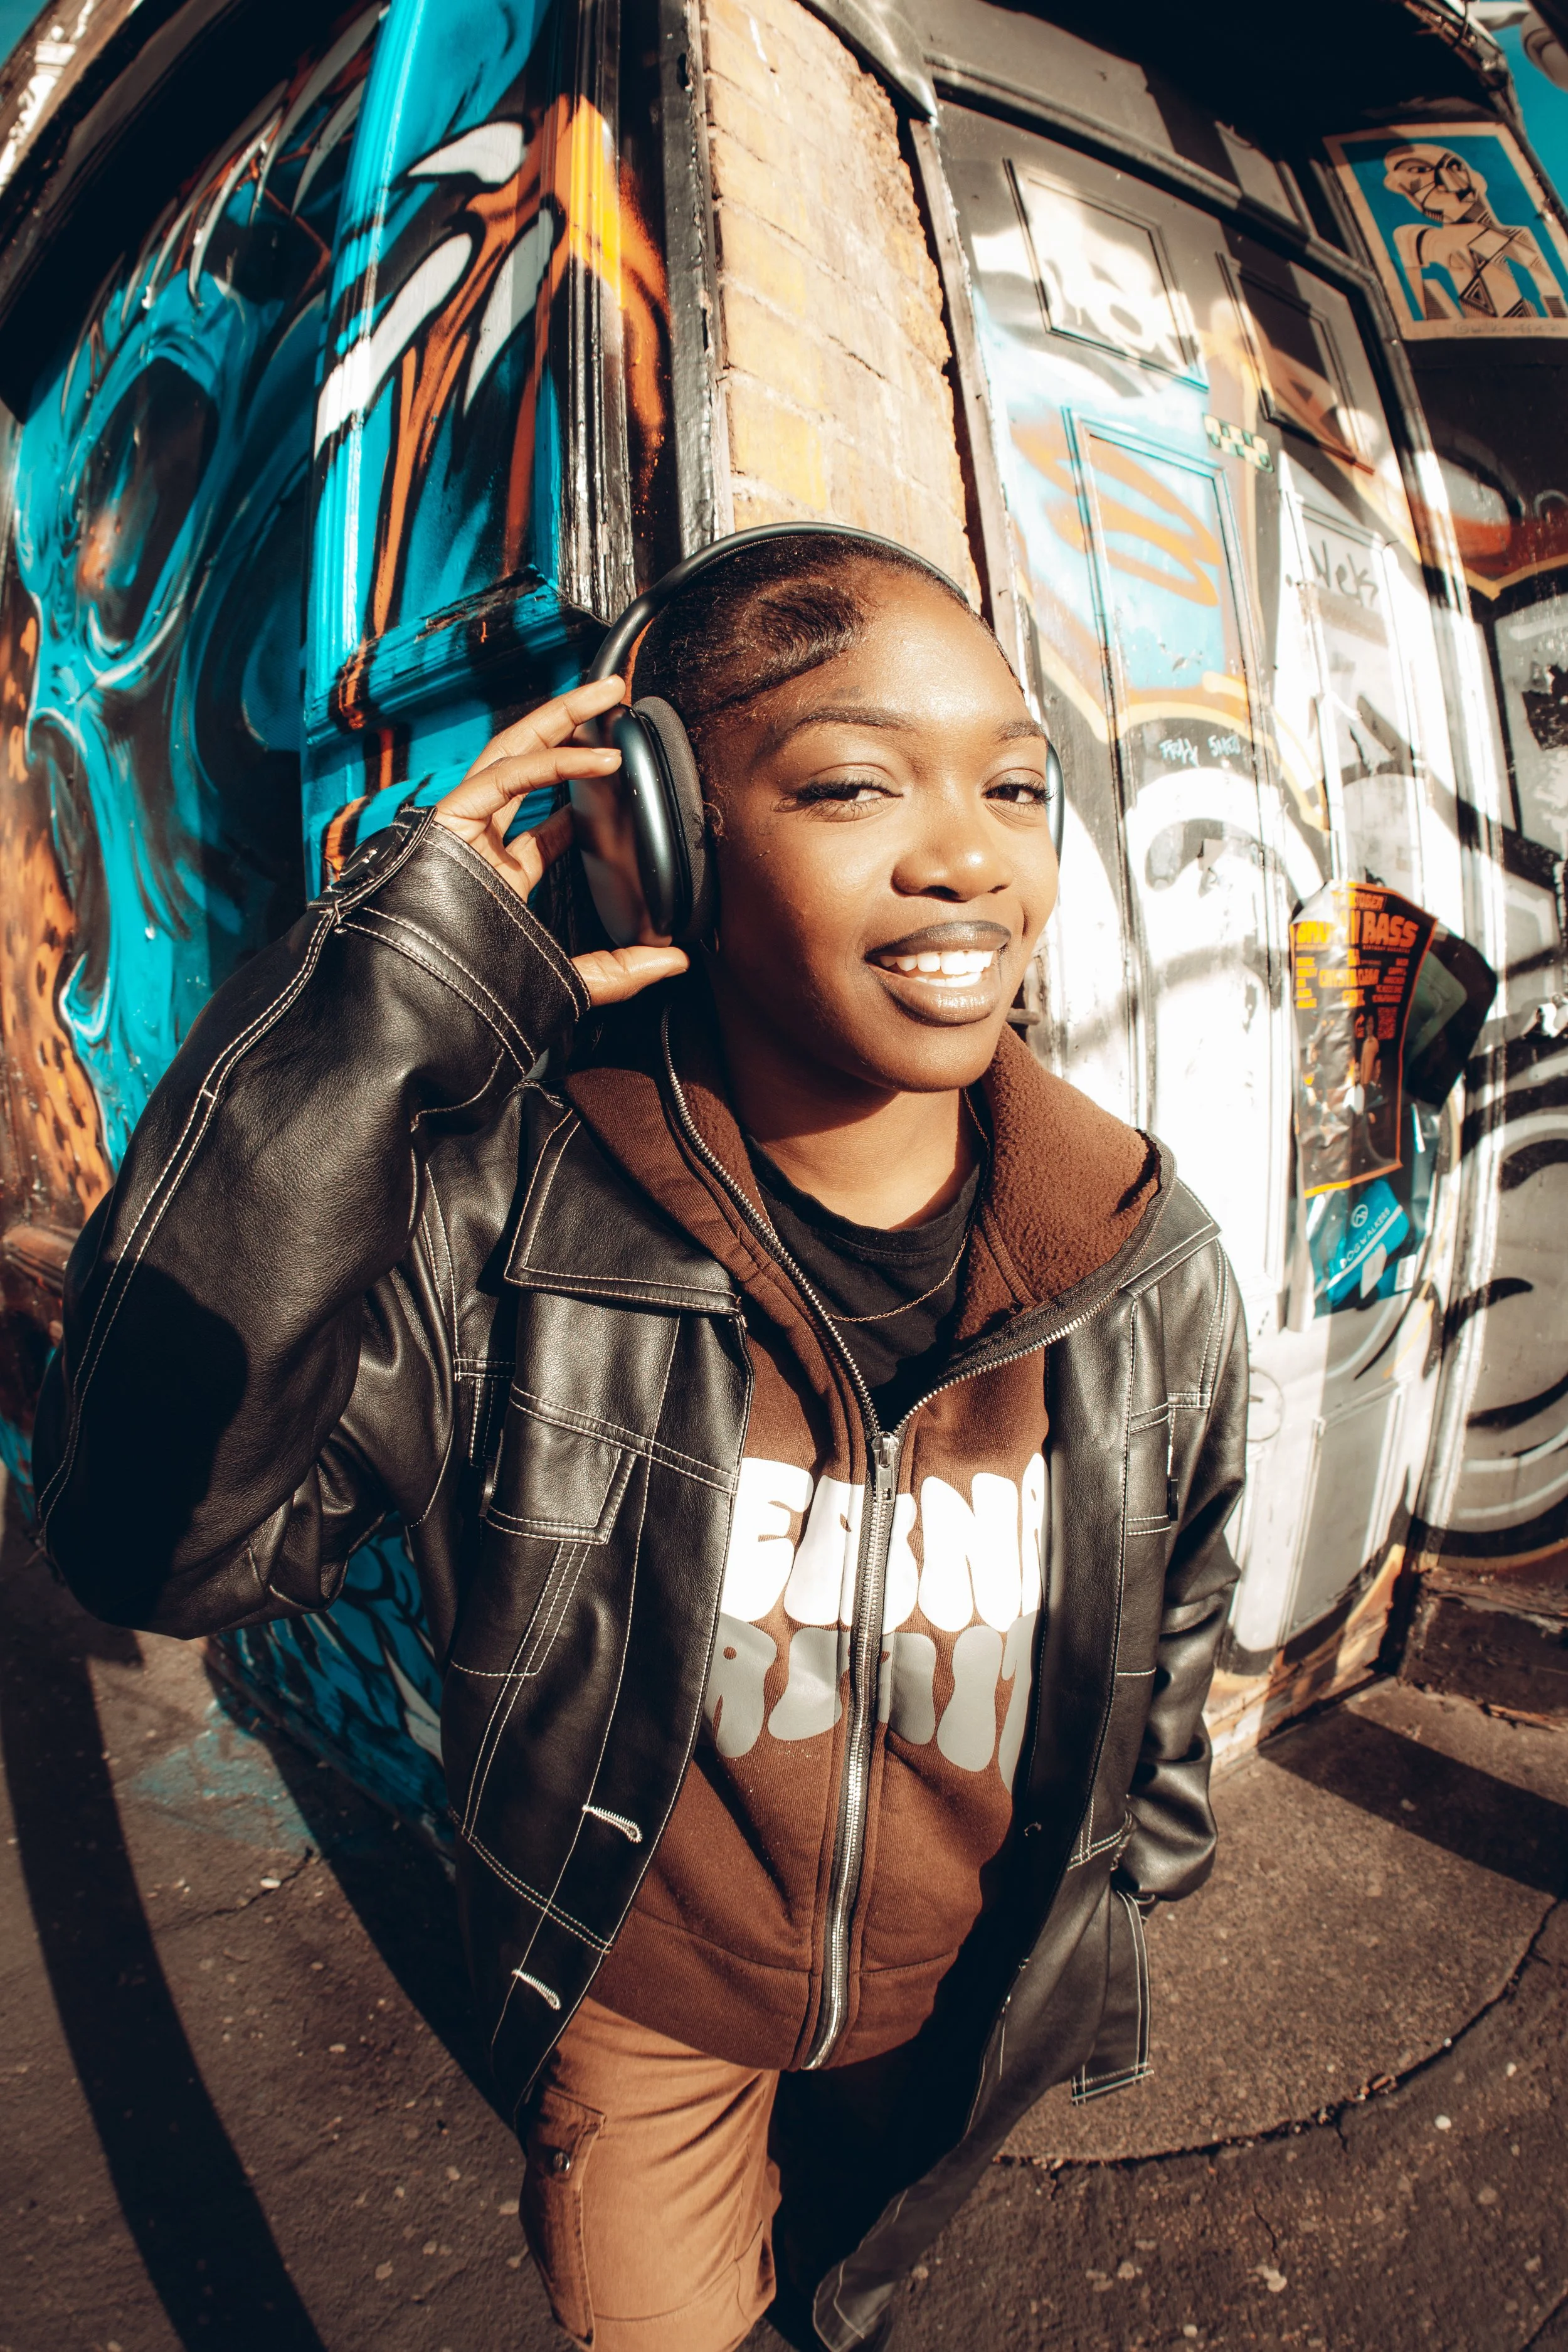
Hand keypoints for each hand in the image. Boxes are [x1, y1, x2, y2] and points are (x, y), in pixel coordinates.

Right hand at [434, 677, 688, 1006]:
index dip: (575, 789)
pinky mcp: (448, 822)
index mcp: (497, 877)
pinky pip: (502, 779)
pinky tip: (599, 759)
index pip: (538, 821)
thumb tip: (677, 960)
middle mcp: (477, 844)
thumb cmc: (478, 999)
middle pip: (524, 765)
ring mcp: (460, 829)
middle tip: (615, 697)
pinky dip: (551, 764)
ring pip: (510, 752)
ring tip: (605, 694)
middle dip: (567, 724)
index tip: (614, 769)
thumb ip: (620, 971)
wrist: (423, 1013)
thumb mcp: (568, 980)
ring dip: (558, 717)